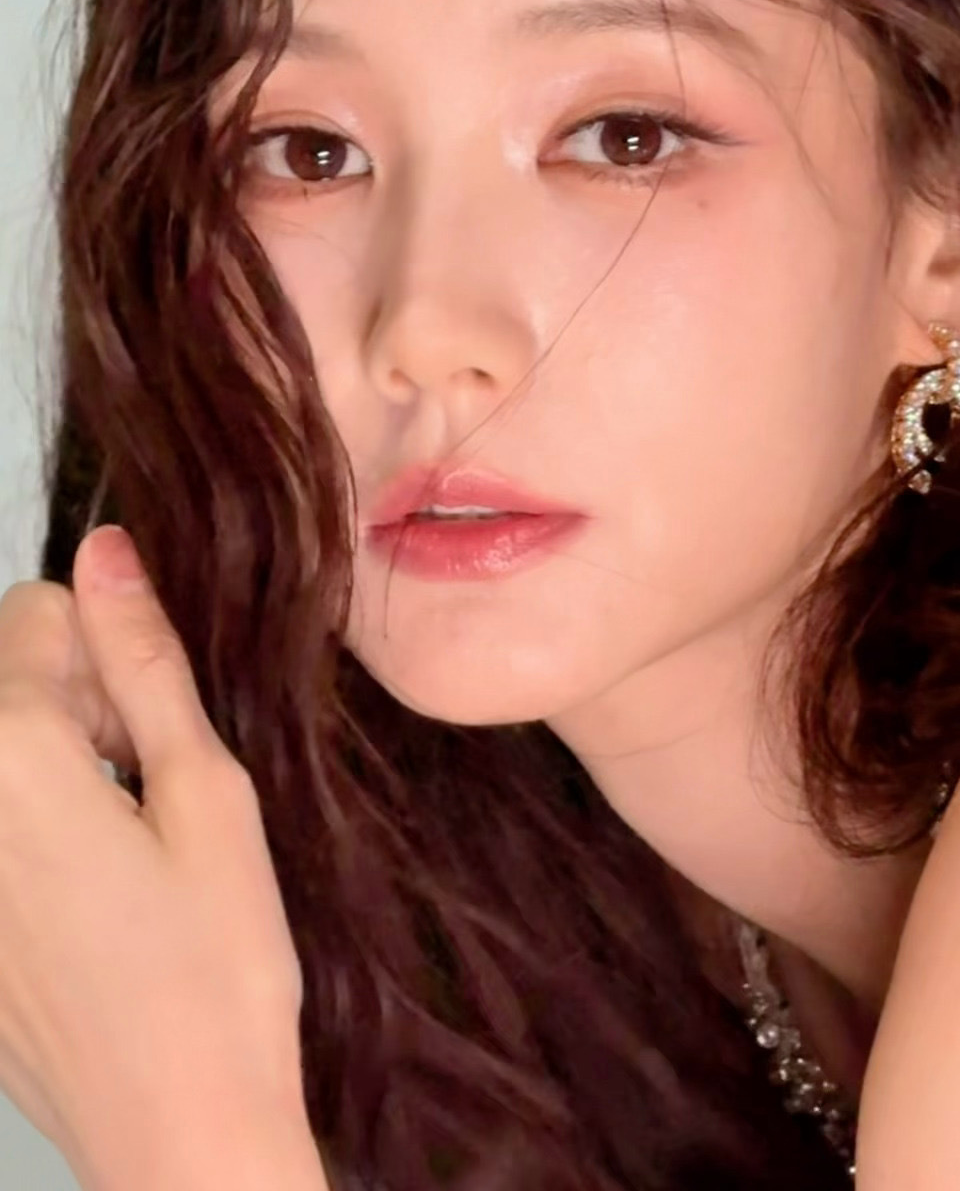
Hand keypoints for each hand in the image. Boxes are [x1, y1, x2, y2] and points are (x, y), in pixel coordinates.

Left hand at [0, 526, 309, 1190]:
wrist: (178, 1133)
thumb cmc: (216, 967)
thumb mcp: (207, 794)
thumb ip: (147, 660)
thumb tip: (107, 550)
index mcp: (12, 755)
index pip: (37, 609)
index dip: (113, 654)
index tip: (157, 733)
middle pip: (10, 681)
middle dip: (80, 706)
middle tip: (151, 799)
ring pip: (3, 751)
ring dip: (58, 769)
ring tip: (125, 854)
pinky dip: (36, 831)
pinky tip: (93, 901)